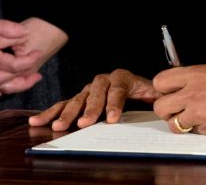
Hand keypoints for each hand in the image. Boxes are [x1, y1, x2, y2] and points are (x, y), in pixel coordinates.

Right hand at [0, 11, 42, 95]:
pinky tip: (7, 82)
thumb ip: (3, 28)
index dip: (28, 61)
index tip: (39, 52)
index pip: (11, 65)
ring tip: (28, 80)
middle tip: (38, 75)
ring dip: (13, 86)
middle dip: (24, 81)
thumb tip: (24, 32)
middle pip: (4, 83)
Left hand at [0, 17, 67, 95]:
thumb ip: (0, 37)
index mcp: (22, 67)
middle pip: (0, 87)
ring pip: (5, 88)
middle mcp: (25, 75)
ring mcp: (27, 74)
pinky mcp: (27, 71)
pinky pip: (10, 83)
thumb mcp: (20, 31)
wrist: (59, 28)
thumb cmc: (42, 29)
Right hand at [28, 69, 160, 130]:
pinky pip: (64, 104)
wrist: (133, 86)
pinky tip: (37, 121)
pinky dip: (51, 112)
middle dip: (89, 109)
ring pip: (77, 99)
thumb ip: (159, 96)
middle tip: (85, 124)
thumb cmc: (144, 92)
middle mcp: (103, 81)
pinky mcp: (79, 98)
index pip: (118, 90)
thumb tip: (168, 99)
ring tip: (58, 126)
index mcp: (122, 77)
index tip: (112, 119)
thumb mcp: (154, 92)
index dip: (114, 105)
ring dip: (67, 113)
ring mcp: (88, 89)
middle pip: (95, 94)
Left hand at [151, 65, 205, 135]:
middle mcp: (193, 94)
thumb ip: (196, 79)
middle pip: (161, 107)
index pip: (160, 82)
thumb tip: (181, 86)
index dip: (164, 90)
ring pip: (174, 125)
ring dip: (181, 124)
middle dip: (168, 110)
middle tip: (181, 109)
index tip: (171, 92)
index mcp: (195, 74)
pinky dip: (200, 130)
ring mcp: (200, 114)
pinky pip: (194, 133)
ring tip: (198, 117)